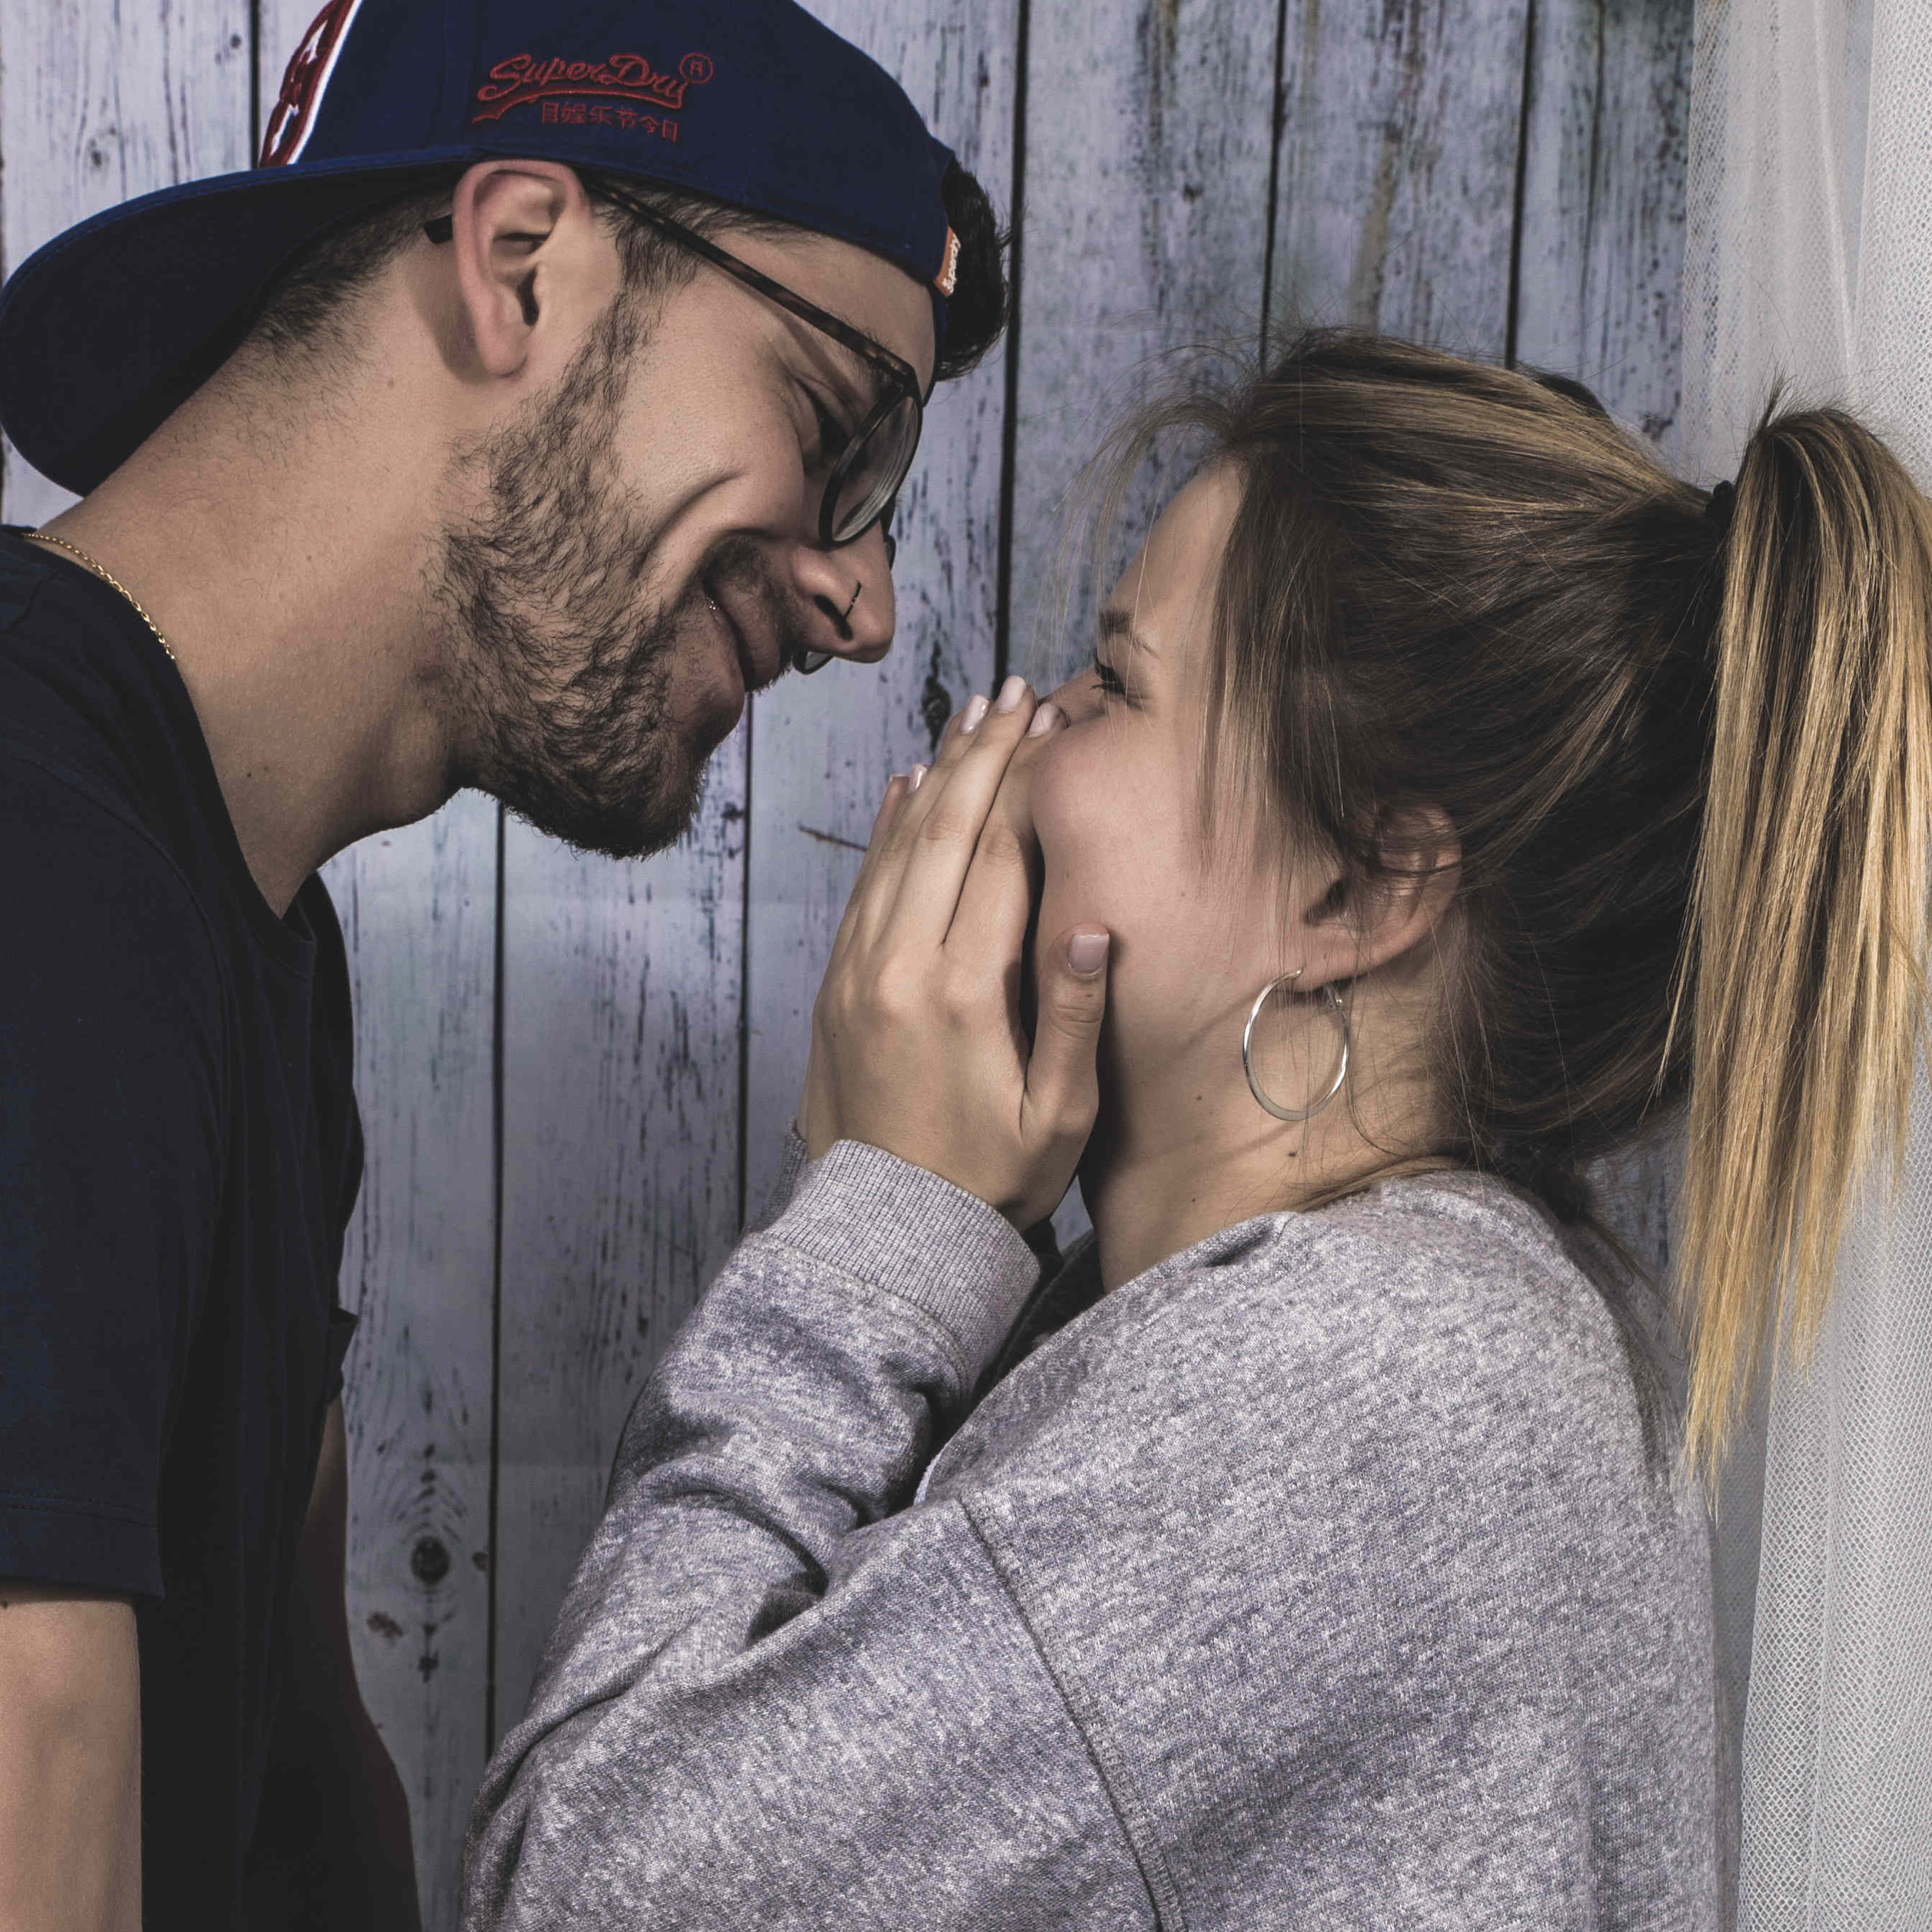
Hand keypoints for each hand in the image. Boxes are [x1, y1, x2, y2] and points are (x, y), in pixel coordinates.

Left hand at [802, 675, 1109, 1229]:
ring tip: (973, 718)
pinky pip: (864, 882)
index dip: (1027, 780)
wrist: (885, 1238)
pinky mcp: (835, 985)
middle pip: (944, 829)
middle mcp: (898, 967)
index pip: (998, 855)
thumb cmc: (989, 1184)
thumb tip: (1097, 923)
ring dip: (936, 774)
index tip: (1052, 722)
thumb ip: (1077, 1019)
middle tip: (1017, 693)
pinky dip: (889, 826)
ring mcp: (857, 971)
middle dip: (983, 753)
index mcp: (962, 994)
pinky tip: (911, 785)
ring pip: (897, 845)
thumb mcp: (1057, 1119)